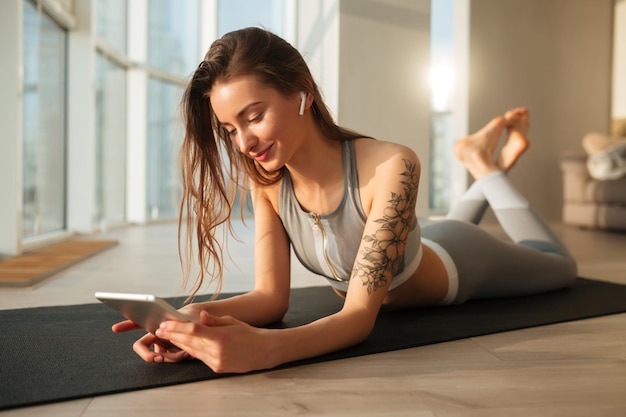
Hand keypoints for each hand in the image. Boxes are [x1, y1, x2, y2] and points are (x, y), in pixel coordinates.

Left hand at [155, 311, 271, 372]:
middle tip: (160, 329)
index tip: (165, 324)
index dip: (176, 327)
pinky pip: (200, 358)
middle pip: (189, 341)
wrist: (263, 351)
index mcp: (220, 336)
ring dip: (179, 343)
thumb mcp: (232, 322)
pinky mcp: (217, 367)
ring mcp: (216, 361)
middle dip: (173, 335)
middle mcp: (217, 350)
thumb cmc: (249, 333)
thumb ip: (214, 320)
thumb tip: (201, 316)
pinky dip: (191, 350)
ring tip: (169, 336)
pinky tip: (184, 344)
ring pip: (192, 351)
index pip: (193, 330)